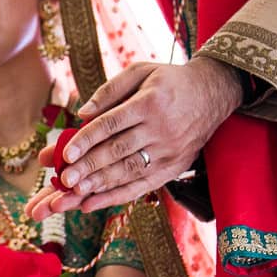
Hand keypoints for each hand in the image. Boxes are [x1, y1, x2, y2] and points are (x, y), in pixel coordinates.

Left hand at [27, 56, 241, 218]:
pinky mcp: (174, 168)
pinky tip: (91, 204)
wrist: (213, 94)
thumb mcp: (142, 71)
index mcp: (150, 103)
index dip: (87, 139)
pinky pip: (141, 186)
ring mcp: (169, 152)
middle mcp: (161, 130)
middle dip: (88, 168)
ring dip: (98, 185)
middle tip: (63, 180)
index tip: (65, 153)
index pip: (112, 124)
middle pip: (117, 151)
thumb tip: (81, 113)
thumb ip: (110, 89)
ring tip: (72, 194)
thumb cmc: (170, 81)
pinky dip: (115, 197)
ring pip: (128, 172)